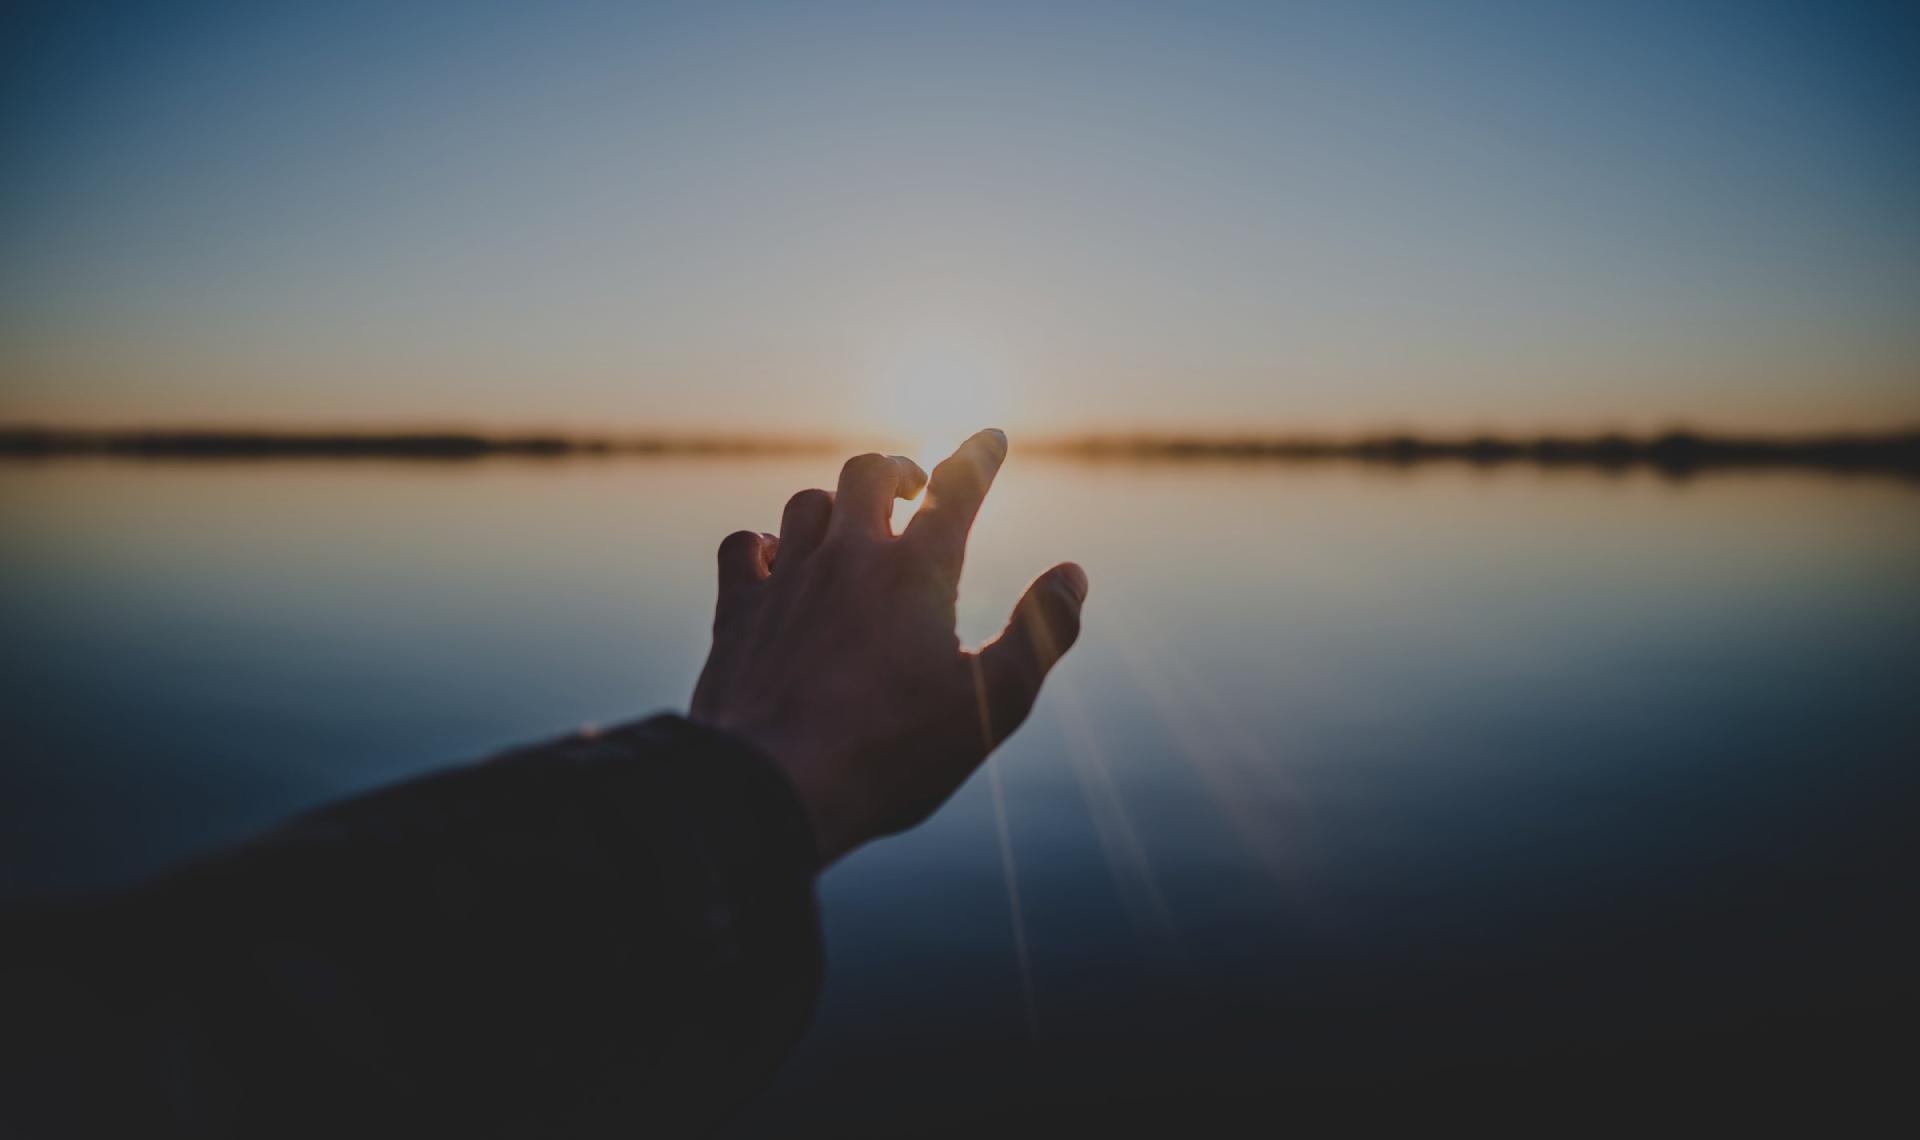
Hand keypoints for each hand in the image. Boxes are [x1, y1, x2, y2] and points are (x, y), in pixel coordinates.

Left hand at [689, 429, 1086, 866]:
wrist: (773, 786)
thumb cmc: (893, 752)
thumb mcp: (994, 704)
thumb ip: (1042, 633)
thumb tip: (1072, 574)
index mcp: (916, 572)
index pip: (956, 487)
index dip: (978, 455)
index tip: (991, 438)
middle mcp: (848, 558)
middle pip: (869, 473)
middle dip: (899, 469)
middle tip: (914, 487)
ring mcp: (787, 581)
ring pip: (806, 503)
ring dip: (835, 503)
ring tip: (852, 524)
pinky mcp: (739, 613)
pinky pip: (744, 547)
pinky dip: (764, 543)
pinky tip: (775, 560)